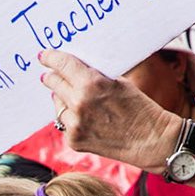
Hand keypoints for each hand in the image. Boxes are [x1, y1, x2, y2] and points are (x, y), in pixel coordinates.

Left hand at [39, 51, 181, 167]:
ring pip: (57, 104)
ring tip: (76, 98)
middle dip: (53, 77)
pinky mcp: (73, 140)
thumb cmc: (139, 106)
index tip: (44, 55)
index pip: (62, 64)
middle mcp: (78, 103)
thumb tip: (74, 70)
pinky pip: (64, 122)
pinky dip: (71, 117)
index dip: (51, 58)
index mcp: (92, 83)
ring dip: (63, 99)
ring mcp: (74, 124)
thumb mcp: (119, 82)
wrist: (150, 139)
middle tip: (50, 74)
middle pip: (54, 83)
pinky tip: (84, 117)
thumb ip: (94, 76)